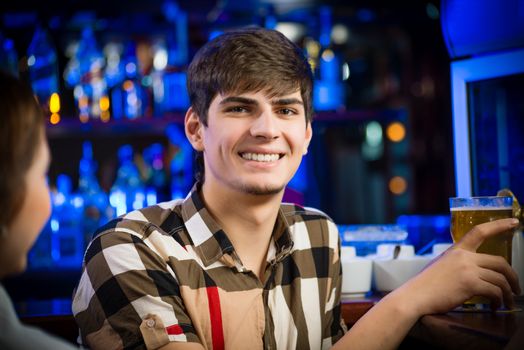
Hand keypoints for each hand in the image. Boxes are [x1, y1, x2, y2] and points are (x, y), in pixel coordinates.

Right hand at [399, 218, 520, 314]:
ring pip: (500, 279)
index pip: (480, 231)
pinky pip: (495, 291)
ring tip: (505, 302)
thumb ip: (456, 262)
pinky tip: (495, 306)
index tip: (514, 222)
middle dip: (513, 276)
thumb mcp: (440, 264)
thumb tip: (472, 270)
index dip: (499, 225)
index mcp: (456, 250)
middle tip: (516, 287)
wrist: (414, 295)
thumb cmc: (425, 284)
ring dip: (507, 293)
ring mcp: (467, 270)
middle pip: (500, 262)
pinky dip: (498, 301)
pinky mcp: (470, 284)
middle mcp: (464, 257)